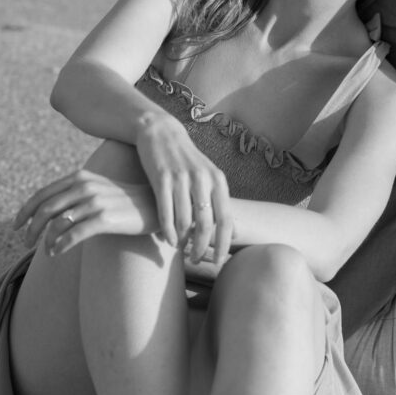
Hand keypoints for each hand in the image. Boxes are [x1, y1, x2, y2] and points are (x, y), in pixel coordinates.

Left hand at [14, 169, 158, 255]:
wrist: (155, 205)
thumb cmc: (124, 201)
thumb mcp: (98, 189)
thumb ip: (75, 193)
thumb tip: (49, 211)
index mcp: (82, 177)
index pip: (43, 194)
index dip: (25, 211)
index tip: (17, 225)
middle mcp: (86, 186)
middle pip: (46, 209)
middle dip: (31, 229)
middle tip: (26, 242)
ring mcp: (96, 202)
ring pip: (57, 224)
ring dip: (46, 241)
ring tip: (47, 251)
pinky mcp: (105, 219)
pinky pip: (73, 235)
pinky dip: (60, 246)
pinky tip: (57, 252)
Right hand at [134, 115, 233, 263]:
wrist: (162, 133)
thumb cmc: (187, 161)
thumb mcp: (208, 177)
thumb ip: (219, 203)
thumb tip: (233, 234)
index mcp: (218, 180)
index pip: (226, 219)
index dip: (223, 244)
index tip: (218, 262)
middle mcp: (203, 179)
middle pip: (206, 224)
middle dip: (201, 247)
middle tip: (195, 260)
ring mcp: (182, 178)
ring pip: (185, 221)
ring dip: (183, 241)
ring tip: (181, 249)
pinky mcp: (161, 178)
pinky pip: (166, 212)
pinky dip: (168, 231)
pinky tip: (168, 240)